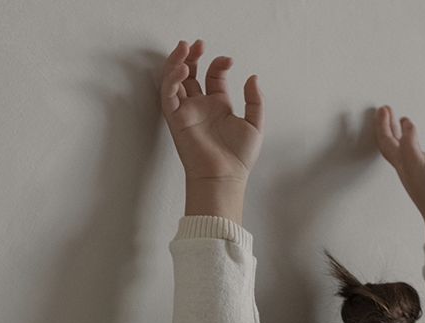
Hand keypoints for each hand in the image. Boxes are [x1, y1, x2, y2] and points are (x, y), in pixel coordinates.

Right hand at [161, 39, 263, 223]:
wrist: (225, 176)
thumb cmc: (238, 158)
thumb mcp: (256, 124)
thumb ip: (255, 100)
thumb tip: (252, 77)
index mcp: (218, 106)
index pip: (213, 76)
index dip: (218, 64)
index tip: (228, 60)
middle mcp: (201, 107)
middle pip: (190, 74)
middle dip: (192, 56)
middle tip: (197, 44)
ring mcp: (187, 112)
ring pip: (175, 80)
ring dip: (177, 62)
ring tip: (185, 47)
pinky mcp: (176, 119)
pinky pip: (168, 94)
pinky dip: (172, 79)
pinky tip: (182, 69)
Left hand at [375, 106, 424, 250]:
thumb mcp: (416, 165)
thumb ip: (409, 144)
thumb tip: (408, 125)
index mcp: (401, 164)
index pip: (386, 141)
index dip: (382, 125)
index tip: (382, 110)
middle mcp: (411, 164)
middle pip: (395, 141)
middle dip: (389, 125)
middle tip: (387, 109)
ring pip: (413, 144)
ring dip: (408, 131)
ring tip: (405, 119)